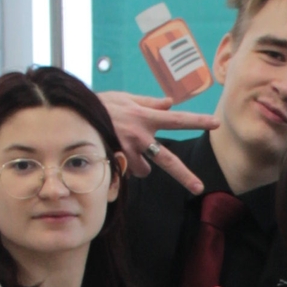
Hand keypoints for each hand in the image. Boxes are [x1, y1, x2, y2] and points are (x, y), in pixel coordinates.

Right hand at [102, 90, 218, 194]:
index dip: (197, 121)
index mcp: (145, 117)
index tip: (215, 123)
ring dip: (140, 166)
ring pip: (144, 170)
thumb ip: (149, 101)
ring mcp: (127, 151)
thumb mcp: (124, 98)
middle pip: (168, 160)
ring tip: (126, 152)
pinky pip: (125, 171)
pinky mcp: (114, 162)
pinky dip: (123, 167)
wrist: (71, 114)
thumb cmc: (98, 104)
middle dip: (185, 176)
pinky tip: (112, 155)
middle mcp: (140, 136)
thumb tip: (170, 102)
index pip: (177, 119)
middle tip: (199, 188)